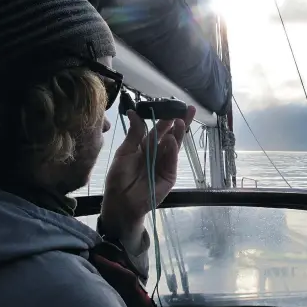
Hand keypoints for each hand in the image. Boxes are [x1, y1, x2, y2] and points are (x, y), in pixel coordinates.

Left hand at [100, 106, 195, 238]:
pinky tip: (171, 140)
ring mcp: (165, 165)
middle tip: (188, 109)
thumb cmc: (119, 178)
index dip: (166, 118)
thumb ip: (134, 134)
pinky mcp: (169, 176)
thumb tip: (134, 112)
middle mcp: (158, 153)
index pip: (159, 129)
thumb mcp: (124, 152)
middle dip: (180, 122)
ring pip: (174, 146)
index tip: (173, 105)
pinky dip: (172, 151)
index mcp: (146, 146)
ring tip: (181, 121)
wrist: (120, 202)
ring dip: (178, 134)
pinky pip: (171, 161)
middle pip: (172, 135)